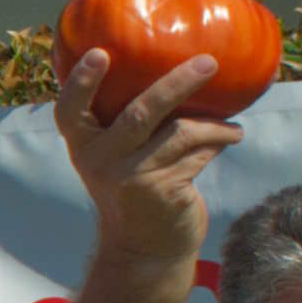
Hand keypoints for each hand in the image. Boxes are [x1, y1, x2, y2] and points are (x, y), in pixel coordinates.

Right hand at [54, 51, 241, 268]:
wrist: (143, 250)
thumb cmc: (135, 191)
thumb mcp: (118, 160)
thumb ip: (130, 127)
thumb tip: (181, 72)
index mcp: (83, 147)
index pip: (70, 111)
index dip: (82, 81)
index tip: (100, 52)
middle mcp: (100, 160)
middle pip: (140, 112)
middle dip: (178, 83)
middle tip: (208, 63)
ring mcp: (130, 176)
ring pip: (180, 131)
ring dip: (215, 123)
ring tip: (232, 124)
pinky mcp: (161, 190)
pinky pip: (198, 153)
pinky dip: (218, 142)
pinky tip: (230, 138)